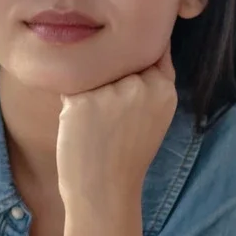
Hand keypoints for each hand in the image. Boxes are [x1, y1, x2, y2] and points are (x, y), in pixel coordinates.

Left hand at [55, 54, 177, 211]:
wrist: (104, 192)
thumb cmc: (126, 155)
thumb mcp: (154, 116)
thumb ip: (150, 81)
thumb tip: (133, 43)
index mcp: (164, 89)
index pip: (150, 50)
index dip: (134, 54)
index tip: (125, 63)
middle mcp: (142, 85)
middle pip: (117, 59)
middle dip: (108, 76)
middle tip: (107, 113)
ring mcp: (113, 91)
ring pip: (92, 70)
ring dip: (88, 88)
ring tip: (94, 123)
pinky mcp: (83, 99)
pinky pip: (70, 85)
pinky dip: (71, 102)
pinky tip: (79, 127)